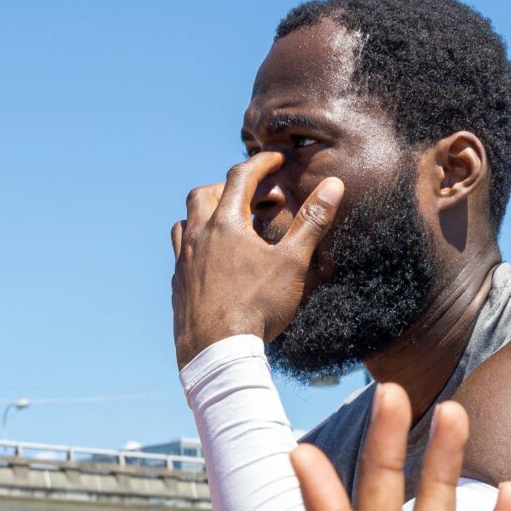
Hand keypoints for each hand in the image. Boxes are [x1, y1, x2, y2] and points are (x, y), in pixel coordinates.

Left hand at [170, 151, 341, 364]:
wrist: (217, 351)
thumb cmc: (257, 307)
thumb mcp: (292, 262)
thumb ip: (312, 222)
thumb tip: (333, 185)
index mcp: (226, 223)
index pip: (241, 177)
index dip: (261, 163)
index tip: (276, 159)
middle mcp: (198, 236)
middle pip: (204, 194)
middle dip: (228, 187)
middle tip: (253, 196)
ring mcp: (183, 261)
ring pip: (185, 221)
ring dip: (205, 214)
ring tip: (227, 223)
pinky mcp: (177, 285)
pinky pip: (181, 253)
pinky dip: (197, 244)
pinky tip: (211, 261)